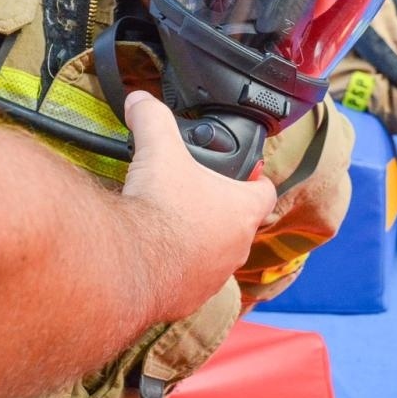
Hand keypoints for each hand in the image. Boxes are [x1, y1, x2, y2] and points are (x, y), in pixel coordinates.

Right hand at [119, 91, 275, 323]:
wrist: (132, 264)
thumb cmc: (160, 209)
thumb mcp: (158, 149)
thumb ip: (152, 117)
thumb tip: (139, 98)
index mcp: (241, 211)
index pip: (264, 192)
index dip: (255, 179)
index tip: (242, 173)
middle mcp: (236, 249)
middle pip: (237, 223)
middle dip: (217, 209)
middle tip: (190, 193)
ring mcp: (213, 278)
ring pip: (214, 255)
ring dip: (197, 241)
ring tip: (168, 224)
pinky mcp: (187, 299)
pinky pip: (188, 280)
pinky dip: (175, 268)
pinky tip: (152, 253)